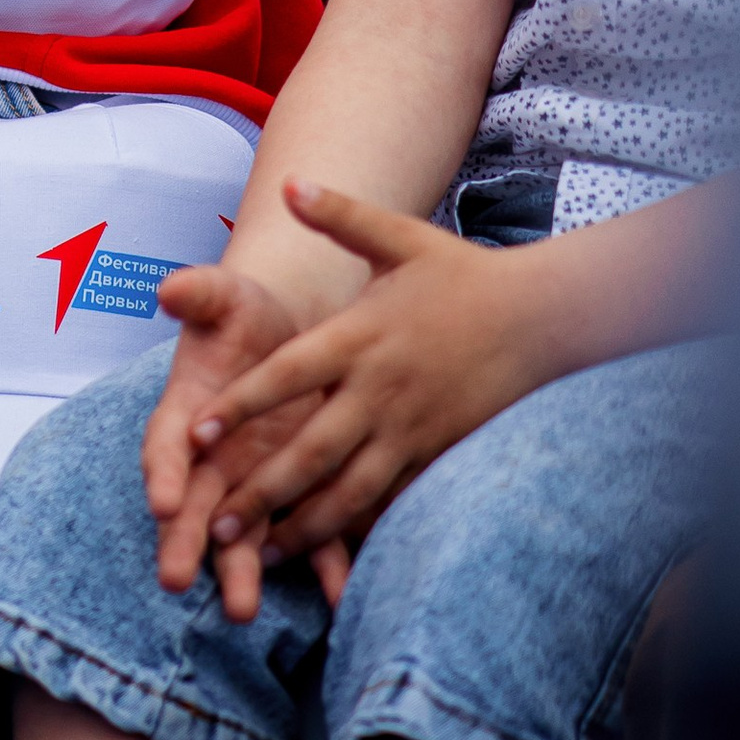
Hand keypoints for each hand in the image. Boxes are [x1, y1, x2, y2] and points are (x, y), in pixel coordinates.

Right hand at [138, 263, 337, 621]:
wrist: (291, 338)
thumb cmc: (246, 318)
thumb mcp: (226, 298)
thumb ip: (201, 294)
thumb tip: (171, 286)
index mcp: (189, 412)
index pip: (167, 445)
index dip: (164, 471)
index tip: (162, 499)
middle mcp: (215, 460)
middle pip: (196, 506)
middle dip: (187, 542)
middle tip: (176, 579)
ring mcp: (257, 484)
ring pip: (245, 536)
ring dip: (242, 573)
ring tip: (243, 611)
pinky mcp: (304, 495)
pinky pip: (312, 537)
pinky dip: (322, 566)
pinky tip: (336, 595)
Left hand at [183, 180, 551, 564]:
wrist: (542, 316)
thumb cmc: (460, 274)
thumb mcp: (400, 237)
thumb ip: (340, 216)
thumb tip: (288, 182)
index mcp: (361, 336)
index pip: (288, 375)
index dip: (241, 406)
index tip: (197, 434)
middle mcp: (381, 389)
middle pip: (311, 449)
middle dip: (261, 490)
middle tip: (214, 525)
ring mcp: (411, 429)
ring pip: (349, 489)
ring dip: (304, 525)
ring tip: (261, 556)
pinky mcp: (437, 455)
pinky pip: (391, 500)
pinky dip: (358, 531)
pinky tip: (328, 557)